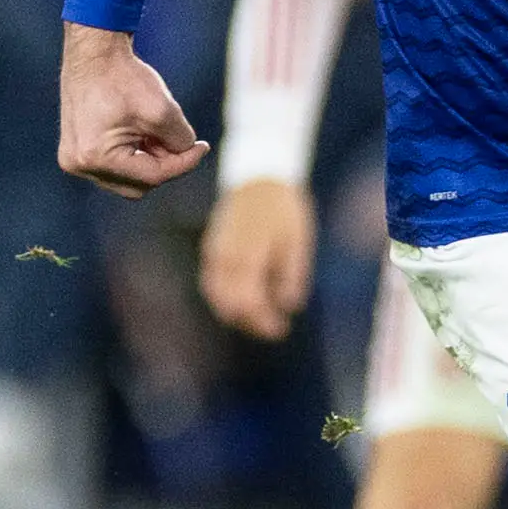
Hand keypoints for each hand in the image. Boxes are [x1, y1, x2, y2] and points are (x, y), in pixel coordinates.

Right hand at [58, 24, 208, 196]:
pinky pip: (113, 168)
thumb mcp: (162, 110)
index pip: (153, 176)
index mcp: (95, 157)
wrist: (93, 53)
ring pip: (127, 179)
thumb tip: (186, 155)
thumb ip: (180, 140)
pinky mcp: (76, 152)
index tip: (203, 147)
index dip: (184, 163)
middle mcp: (79, 165)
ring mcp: (73, 160)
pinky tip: (139, 131)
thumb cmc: (124, 77)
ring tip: (154, 130)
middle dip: (162, 164)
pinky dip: (133, 156)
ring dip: (148, 161)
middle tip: (176, 137)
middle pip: (138, 185)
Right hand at [199, 177, 315, 340]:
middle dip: (251, 323)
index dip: (264, 322)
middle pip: (230, 305)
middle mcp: (225, 258)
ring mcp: (214, 253)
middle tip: (274, 329)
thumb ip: (291, 275)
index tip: (281, 330)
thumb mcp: (296, 242)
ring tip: (260, 319)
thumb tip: (289, 306)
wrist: (260, 178)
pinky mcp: (211, 250)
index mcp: (248, 256)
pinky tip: (243, 303)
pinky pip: (211, 283)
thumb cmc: (284, 210)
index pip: (249, 303)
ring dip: (236, 314)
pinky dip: (225, 299)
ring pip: (216, 297)